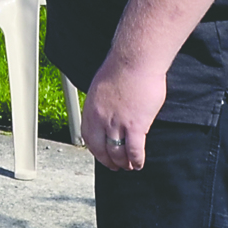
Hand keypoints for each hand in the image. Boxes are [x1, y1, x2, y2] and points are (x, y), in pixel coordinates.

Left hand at [80, 53, 166, 170]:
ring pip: (117, 152)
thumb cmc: (121, 69)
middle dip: (108, 161)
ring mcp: (117, 122)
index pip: (88, 136)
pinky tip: (139, 163)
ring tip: (129, 167)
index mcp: (91, 108)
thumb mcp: (101, 87)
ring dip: (123, 163)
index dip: (95, 149)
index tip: (101, 154)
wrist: (134, 61)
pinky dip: (136, 160)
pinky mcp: (135, 125)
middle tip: (115, 167)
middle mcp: (101, 118)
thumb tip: (107, 113)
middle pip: (101, 148)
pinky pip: (133, 150)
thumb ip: (102, 103)